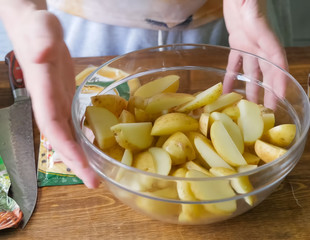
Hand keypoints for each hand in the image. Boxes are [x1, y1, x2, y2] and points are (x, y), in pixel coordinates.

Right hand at [2, 7, 99, 187]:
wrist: (35, 28)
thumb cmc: (37, 26)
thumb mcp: (40, 27)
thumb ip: (41, 40)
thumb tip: (41, 56)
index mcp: (43, 93)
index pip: (53, 127)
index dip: (66, 149)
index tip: (83, 168)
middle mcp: (49, 103)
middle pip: (61, 139)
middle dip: (76, 162)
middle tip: (94, 183)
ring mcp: (57, 103)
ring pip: (68, 135)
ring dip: (81, 156)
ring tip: (96, 174)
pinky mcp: (65, 99)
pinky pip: (73, 124)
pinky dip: (83, 138)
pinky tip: (95, 148)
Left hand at [223, 0, 287, 108]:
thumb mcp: (250, 0)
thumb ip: (252, 5)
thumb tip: (252, 11)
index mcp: (265, 35)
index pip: (277, 59)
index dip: (281, 78)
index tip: (281, 95)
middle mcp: (260, 43)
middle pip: (268, 71)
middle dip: (270, 90)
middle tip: (269, 109)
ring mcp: (249, 45)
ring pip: (253, 71)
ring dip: (252, 88)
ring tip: (250, 105)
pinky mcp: (238, 44)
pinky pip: (235, 64)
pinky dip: (231, 78)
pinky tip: (227, 90)